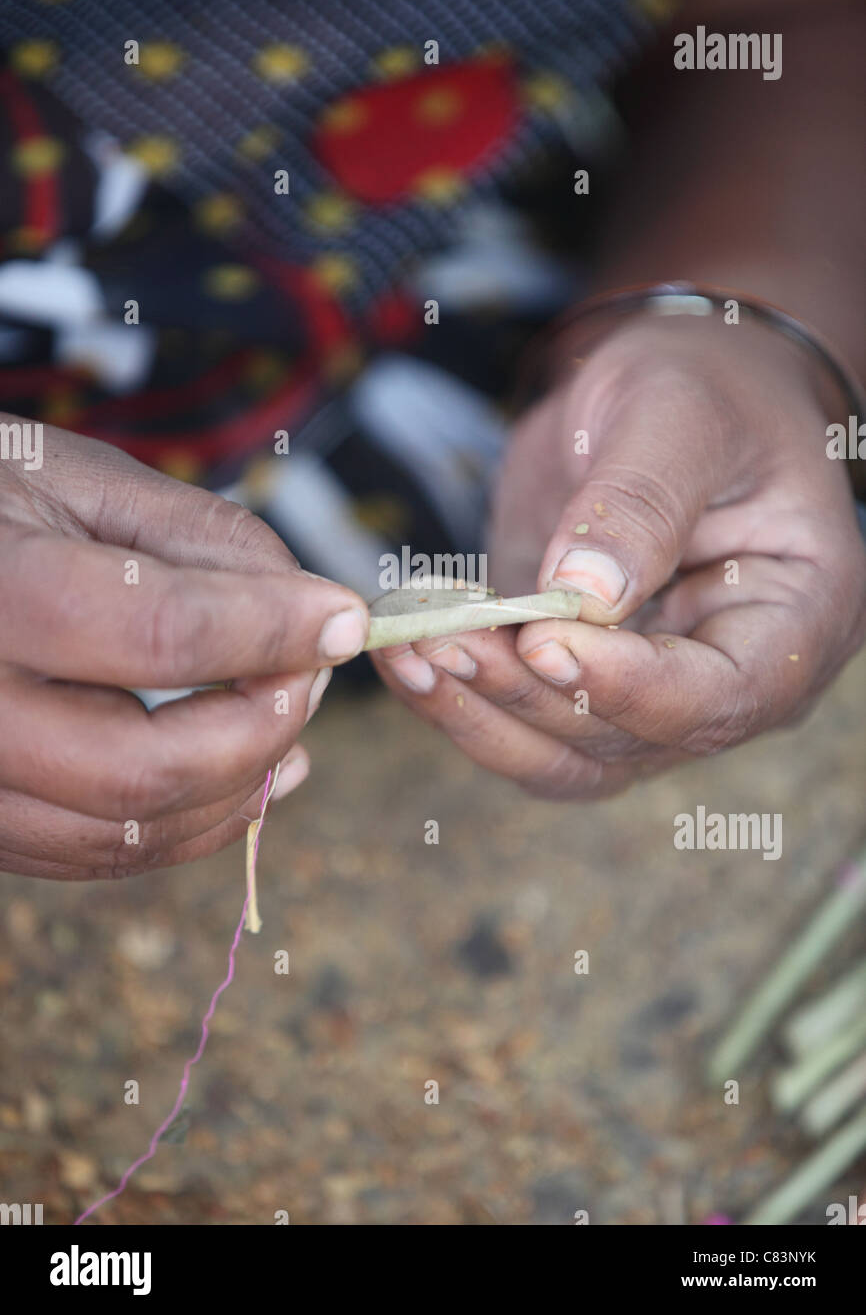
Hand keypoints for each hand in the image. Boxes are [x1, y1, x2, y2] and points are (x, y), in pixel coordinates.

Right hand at [0, 418, 367, 877]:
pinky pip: (92, 851)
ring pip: (122, 831)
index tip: (341, 618)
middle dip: (256, 730)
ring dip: (233, 790)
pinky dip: (183, 823)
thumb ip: (202, 539)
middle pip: (141, 769)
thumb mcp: (81, 478)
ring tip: (292, 729)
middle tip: (310, 676)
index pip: (155, 633)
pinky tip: (239, 774)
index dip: (268, 631)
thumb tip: (312, 612)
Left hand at [373, 316, 865, 796]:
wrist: (664, 392)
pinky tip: (407, 659)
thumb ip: (640, 500)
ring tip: (412, 652)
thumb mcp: (678, 413)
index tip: (541, 638)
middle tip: (446, 641)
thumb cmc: (701, 386)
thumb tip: (583, 596)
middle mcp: (733, 679)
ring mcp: (654, 695)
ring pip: (567, 756)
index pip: (721, 693)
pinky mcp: (583, 688)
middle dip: (532, 695)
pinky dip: (461, 704)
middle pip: (632, 738)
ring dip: (482, 714)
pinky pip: (522, 727)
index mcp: (798, 617)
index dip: (628, 685)